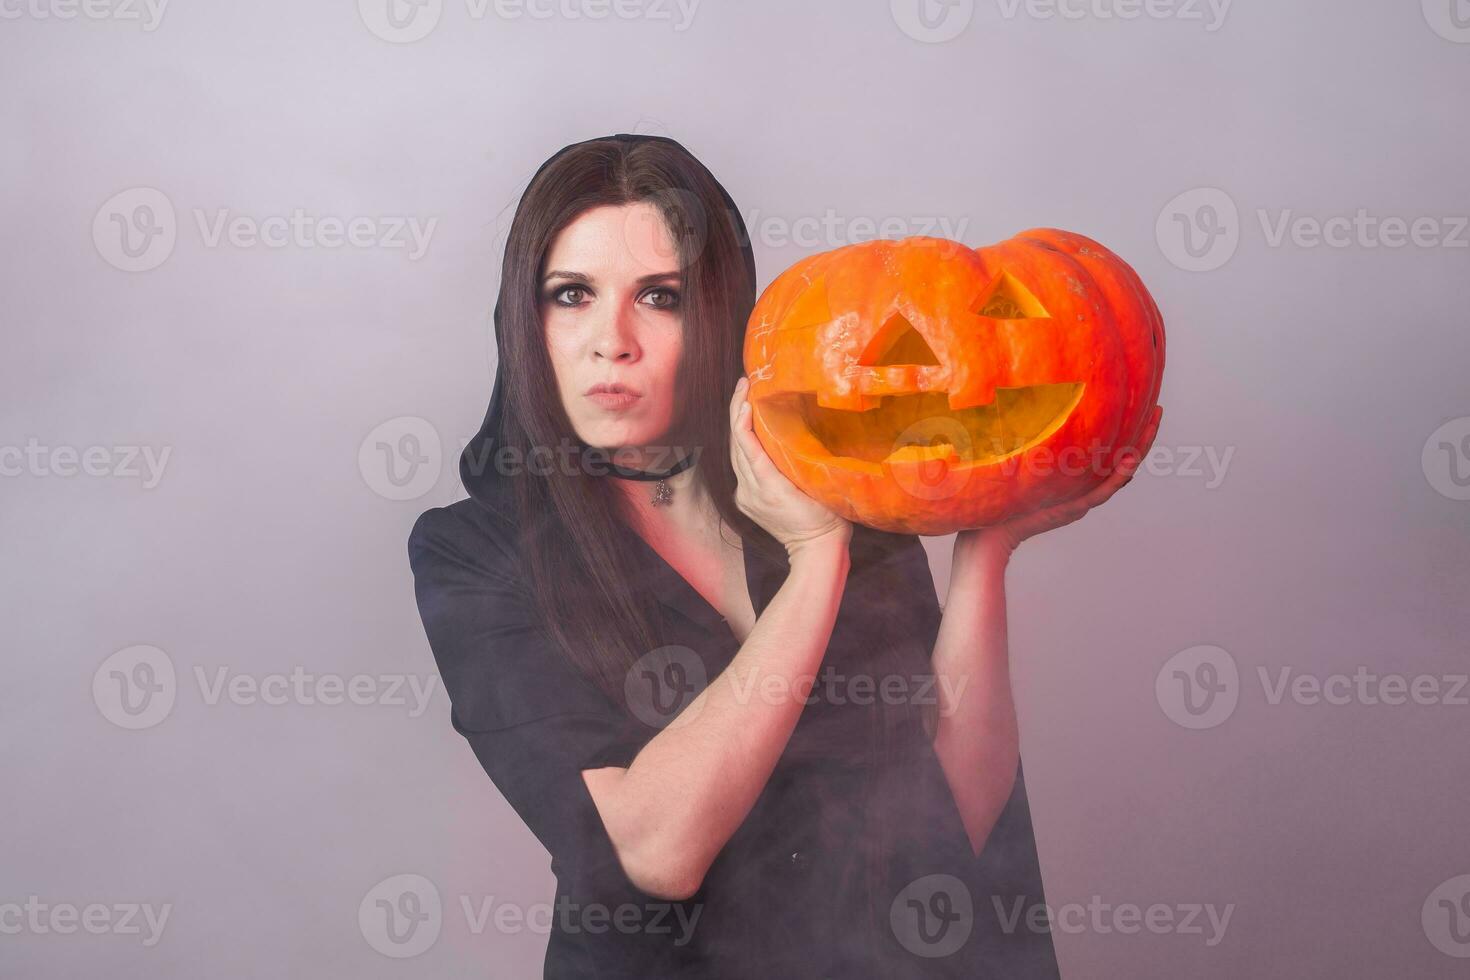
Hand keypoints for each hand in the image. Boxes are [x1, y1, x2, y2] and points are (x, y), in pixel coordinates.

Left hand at [729, 376, 850, 555]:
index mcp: (768, 487)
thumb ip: (801, 461)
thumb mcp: (820, 485)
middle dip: (736, 412)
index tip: (745, 394)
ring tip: (743, 397)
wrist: (815, 551)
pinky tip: (747, 426)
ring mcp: (745, 496)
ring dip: (737, 426)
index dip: (742, 418)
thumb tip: (791, 429)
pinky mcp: (745, 500)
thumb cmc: (828, 518)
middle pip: (735, 445)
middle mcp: (750, 491)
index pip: (746, 446)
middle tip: (743, 383)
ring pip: (735, 455)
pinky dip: (742, 444)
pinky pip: (740, 466)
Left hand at [960, 405, 1163, 560]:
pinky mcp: (1074, 508)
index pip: (1110, 448)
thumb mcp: (1020, 460)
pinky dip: (1118, 476)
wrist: (990, 530)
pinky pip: (1103, 491)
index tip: (1140, 402)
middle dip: (1143, 435)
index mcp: (1076, 474)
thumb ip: (1032, 442)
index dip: (1127, 428)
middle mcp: (1084, 485)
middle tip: (1158, 411)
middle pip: (1124, 457)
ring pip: (1121, 473)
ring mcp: (1082, 497)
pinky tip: (1129, 459)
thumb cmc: (1000, 493)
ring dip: (1139, 450)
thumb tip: (1026, 404)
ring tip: (1153, 425)